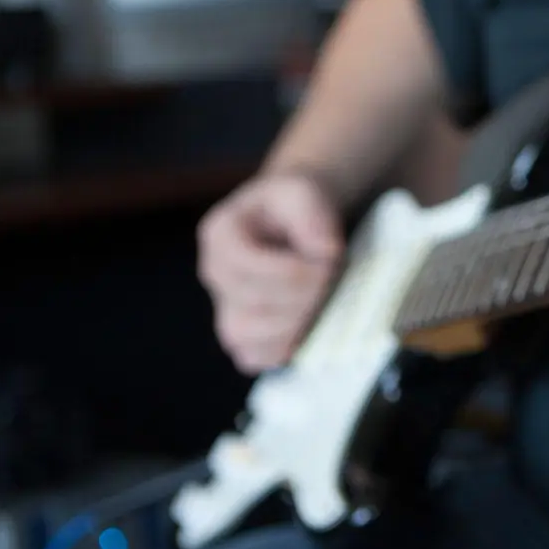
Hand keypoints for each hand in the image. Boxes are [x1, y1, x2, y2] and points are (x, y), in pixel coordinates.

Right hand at [197, 171, 343, 373]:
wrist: (294, 223)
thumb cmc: (296, 207)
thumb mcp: (304, 191)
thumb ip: (312, 215)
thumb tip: (324, 251)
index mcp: (220, 235)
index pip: (245, 265)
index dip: (291, 272)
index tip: (329, 263)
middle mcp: (214, 274)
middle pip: (249, 303)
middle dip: (301, 298)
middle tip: (334, 283)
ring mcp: (224, 306)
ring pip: (242, 336)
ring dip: (292, 326)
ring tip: (322, 305)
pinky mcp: (242, 334)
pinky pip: (251, 357)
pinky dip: (281, 350)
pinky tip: (308, 328)